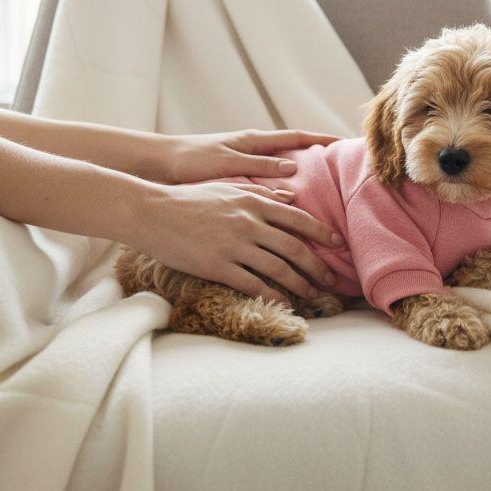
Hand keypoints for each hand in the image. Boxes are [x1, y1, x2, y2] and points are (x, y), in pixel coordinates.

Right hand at [133, 180, 343, 305]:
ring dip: (299, 284)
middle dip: (317, 265)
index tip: (338, 243)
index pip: (298, 219)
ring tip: (312, 294)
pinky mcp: (217, 266)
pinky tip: (283, 304)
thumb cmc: (190, 198)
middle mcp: (248, 223)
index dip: (322, 233)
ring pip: (278, 269)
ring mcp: (234, 246)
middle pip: (294, 248)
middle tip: (330, 279)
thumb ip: (260, 191)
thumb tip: (291, 197)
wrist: (152, 212)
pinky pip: (252, 284)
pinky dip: (271, 296)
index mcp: (253, 202)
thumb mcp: (228, 186)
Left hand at [150, 129, 339, 183]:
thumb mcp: (227, 161)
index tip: (346, 143)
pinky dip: (282, 196)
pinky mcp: (237, 181)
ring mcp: (247, 165)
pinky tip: (291, 211)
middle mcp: (253, 151)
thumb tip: (292, 170)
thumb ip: (258, 165)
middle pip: (294, 154)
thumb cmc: (190, 160)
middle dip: (319, 160)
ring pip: (283, 172)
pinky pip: (268, 187)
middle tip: (344, 171)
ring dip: (303, 180)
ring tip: (325, 195)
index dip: (321, 140)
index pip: (296, 137)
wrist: (159, 167)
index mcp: (253, 141)